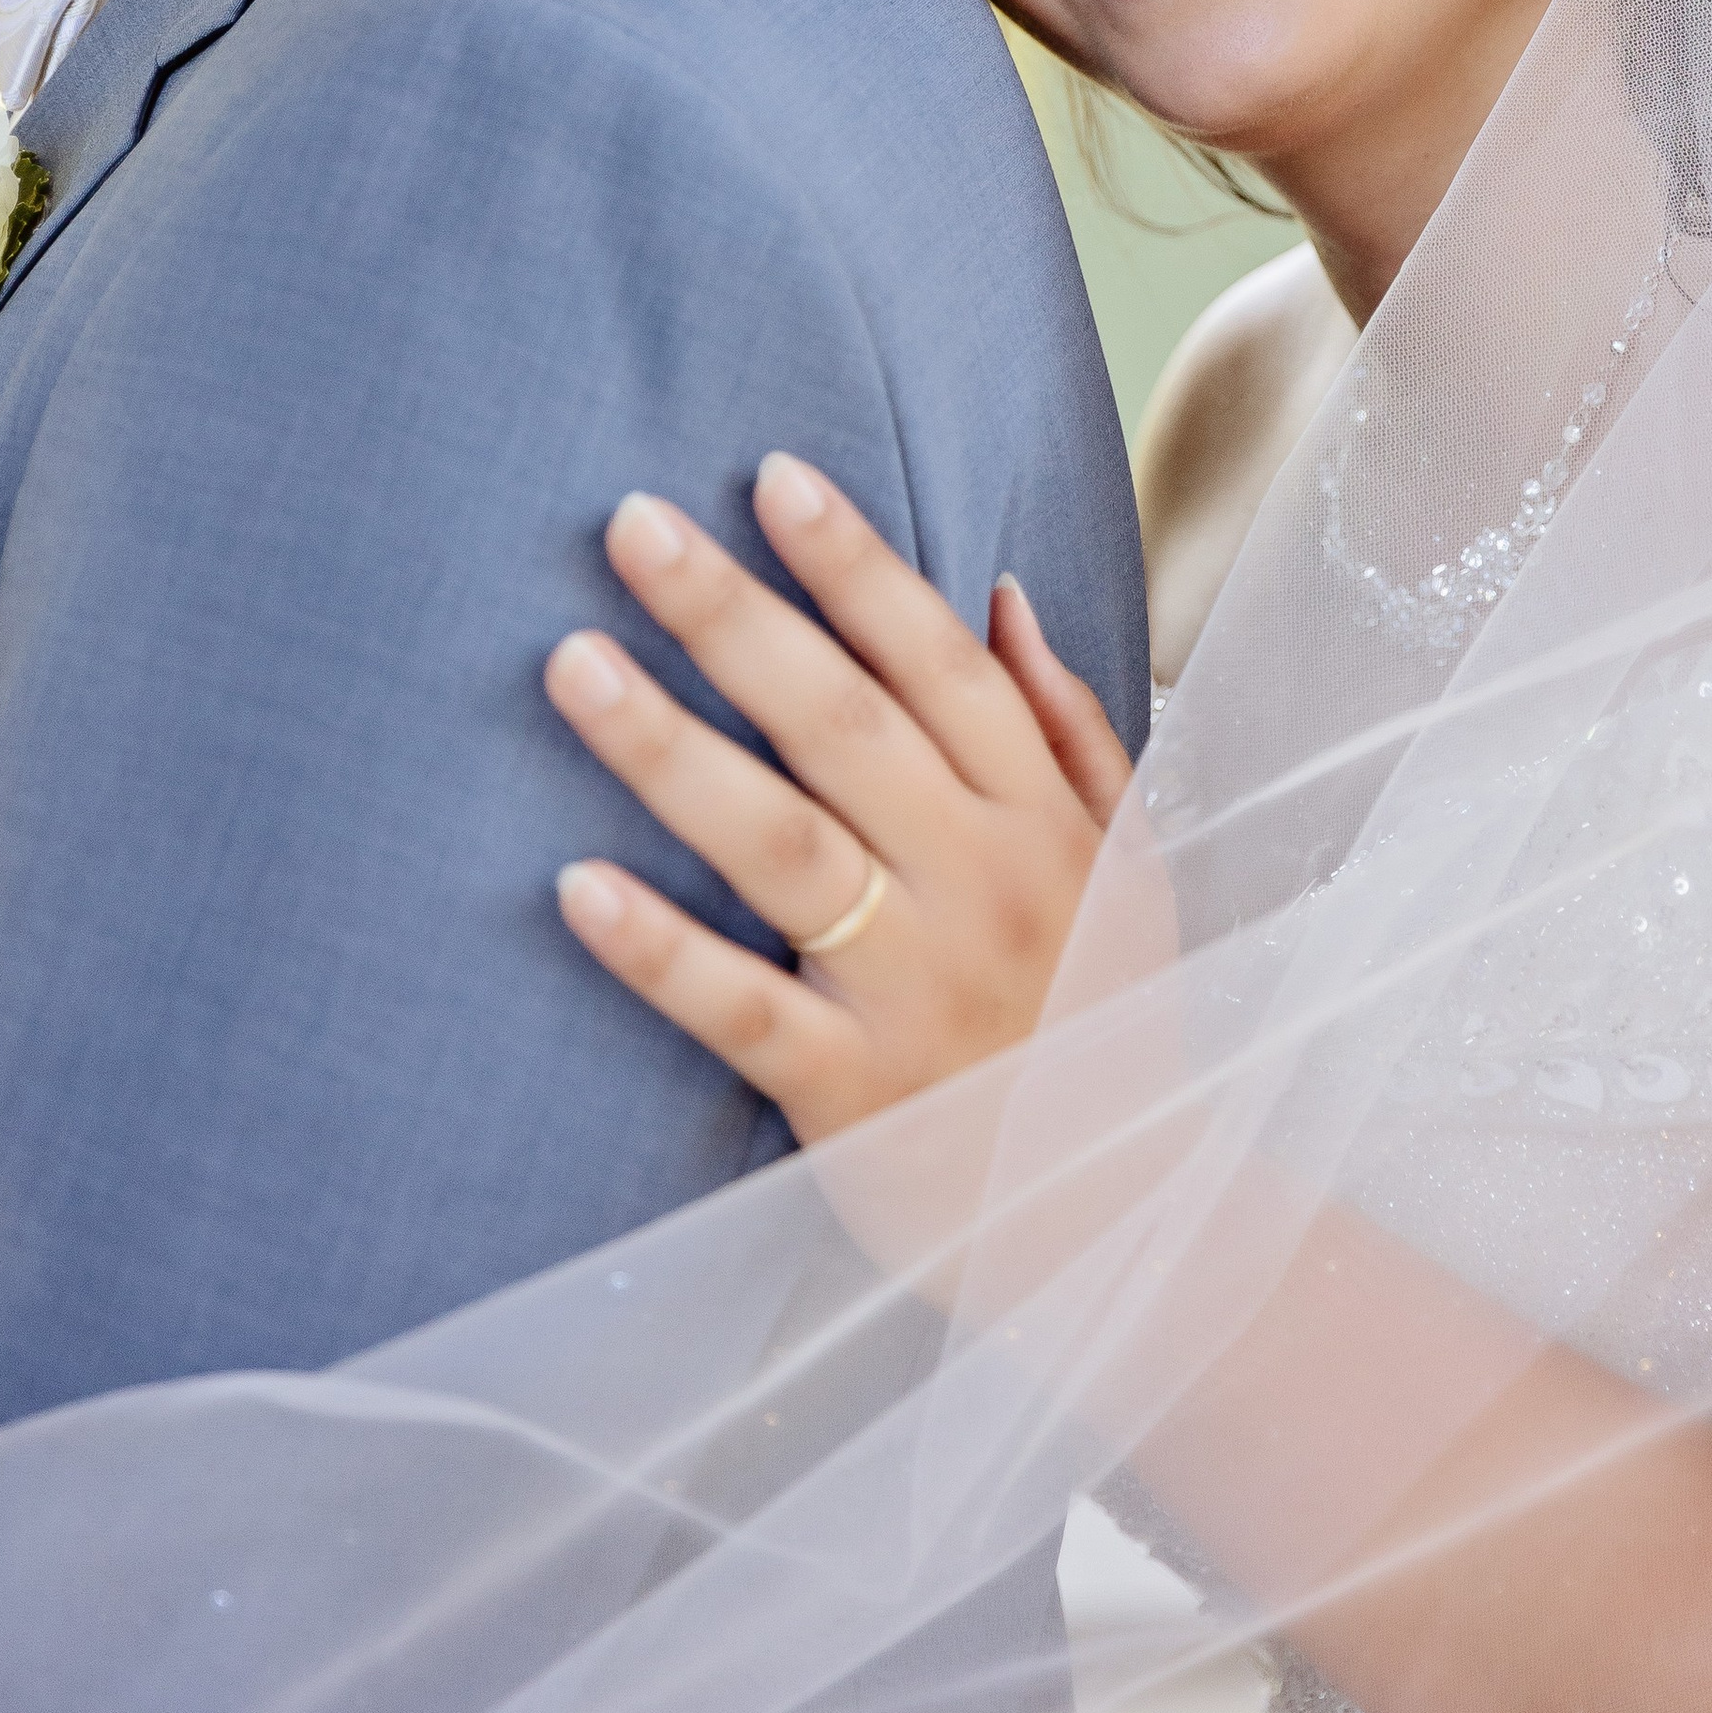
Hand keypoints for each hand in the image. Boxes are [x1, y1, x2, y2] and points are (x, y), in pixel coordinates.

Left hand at [544, 454, 1133, 1141]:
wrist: (1141, 1237)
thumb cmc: (1112, 1027)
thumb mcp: (1128, 867)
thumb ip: (1068, 727)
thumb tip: (998, 590)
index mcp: (1038, 823)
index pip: (939, 664)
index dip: (856, 566)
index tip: (771, 475)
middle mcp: (979, 888)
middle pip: (842, 727)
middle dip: (736, 617)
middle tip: (630, 523)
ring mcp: (912, 993)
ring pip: (783, 847)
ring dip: (672, 750)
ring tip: (571, 663)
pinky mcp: (850, 1099)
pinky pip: (742, 1012)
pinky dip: (657, 951)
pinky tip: (574, 886)